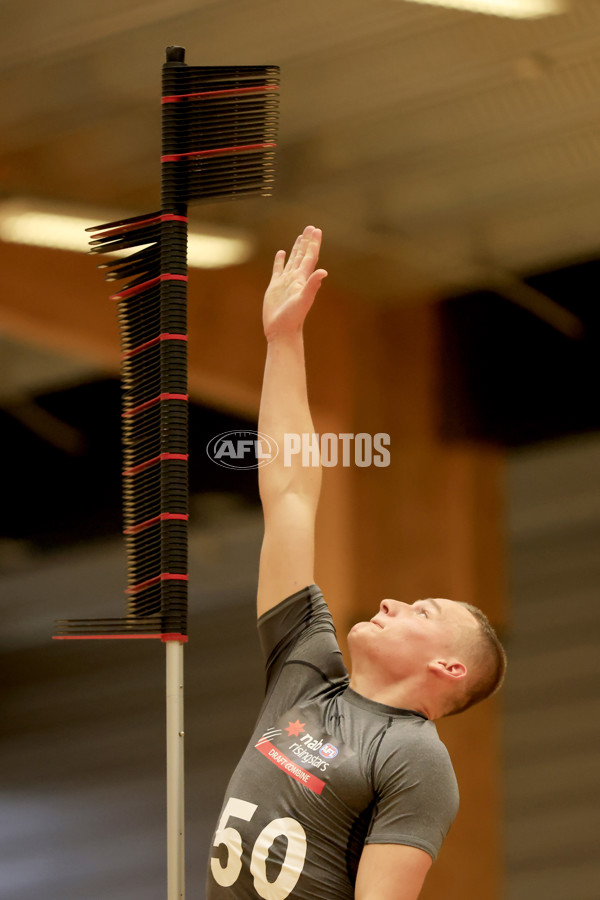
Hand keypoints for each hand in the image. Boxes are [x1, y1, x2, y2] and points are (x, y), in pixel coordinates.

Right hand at [263, 226, 326, 341]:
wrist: (281, 330)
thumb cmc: (293, 317)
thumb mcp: (304, 300)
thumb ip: (313, 285)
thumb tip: (324, 272)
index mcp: (303, 279)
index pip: (310, 257)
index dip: (313, 243)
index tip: (316, 230)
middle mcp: (296, 278)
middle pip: (303, 255)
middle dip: (306, 242)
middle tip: (310, 227)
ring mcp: (285, 282)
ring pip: (292, 260)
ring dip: (296, 248)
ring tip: (300, 236)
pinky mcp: (275, 287)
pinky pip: (278, 269)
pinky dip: (280, 260)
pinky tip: (281, 253)